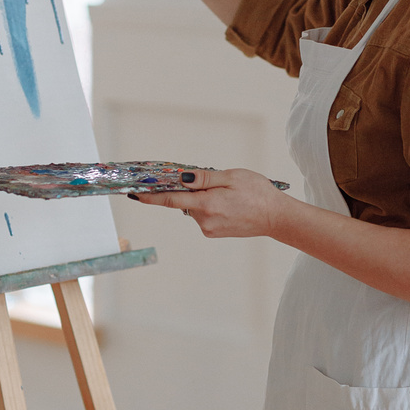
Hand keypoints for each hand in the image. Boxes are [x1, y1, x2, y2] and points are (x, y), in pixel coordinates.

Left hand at [129, 168, 288, 238]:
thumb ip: (203, 178)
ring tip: (230, 196)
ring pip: (194, 208)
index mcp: (207, 204)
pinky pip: (203, 216)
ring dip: (203, 199)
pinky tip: (229, 205)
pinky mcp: (214, 233)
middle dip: (192, 190)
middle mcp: (204, 220)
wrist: (276, 218)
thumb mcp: (232, 177)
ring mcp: (209, 229)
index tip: (133, 193)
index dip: (150, 196)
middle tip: (217, 183)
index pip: (171, 199)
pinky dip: (209, 207)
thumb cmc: (258, 193)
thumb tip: (180, 178)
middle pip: (184, 201)